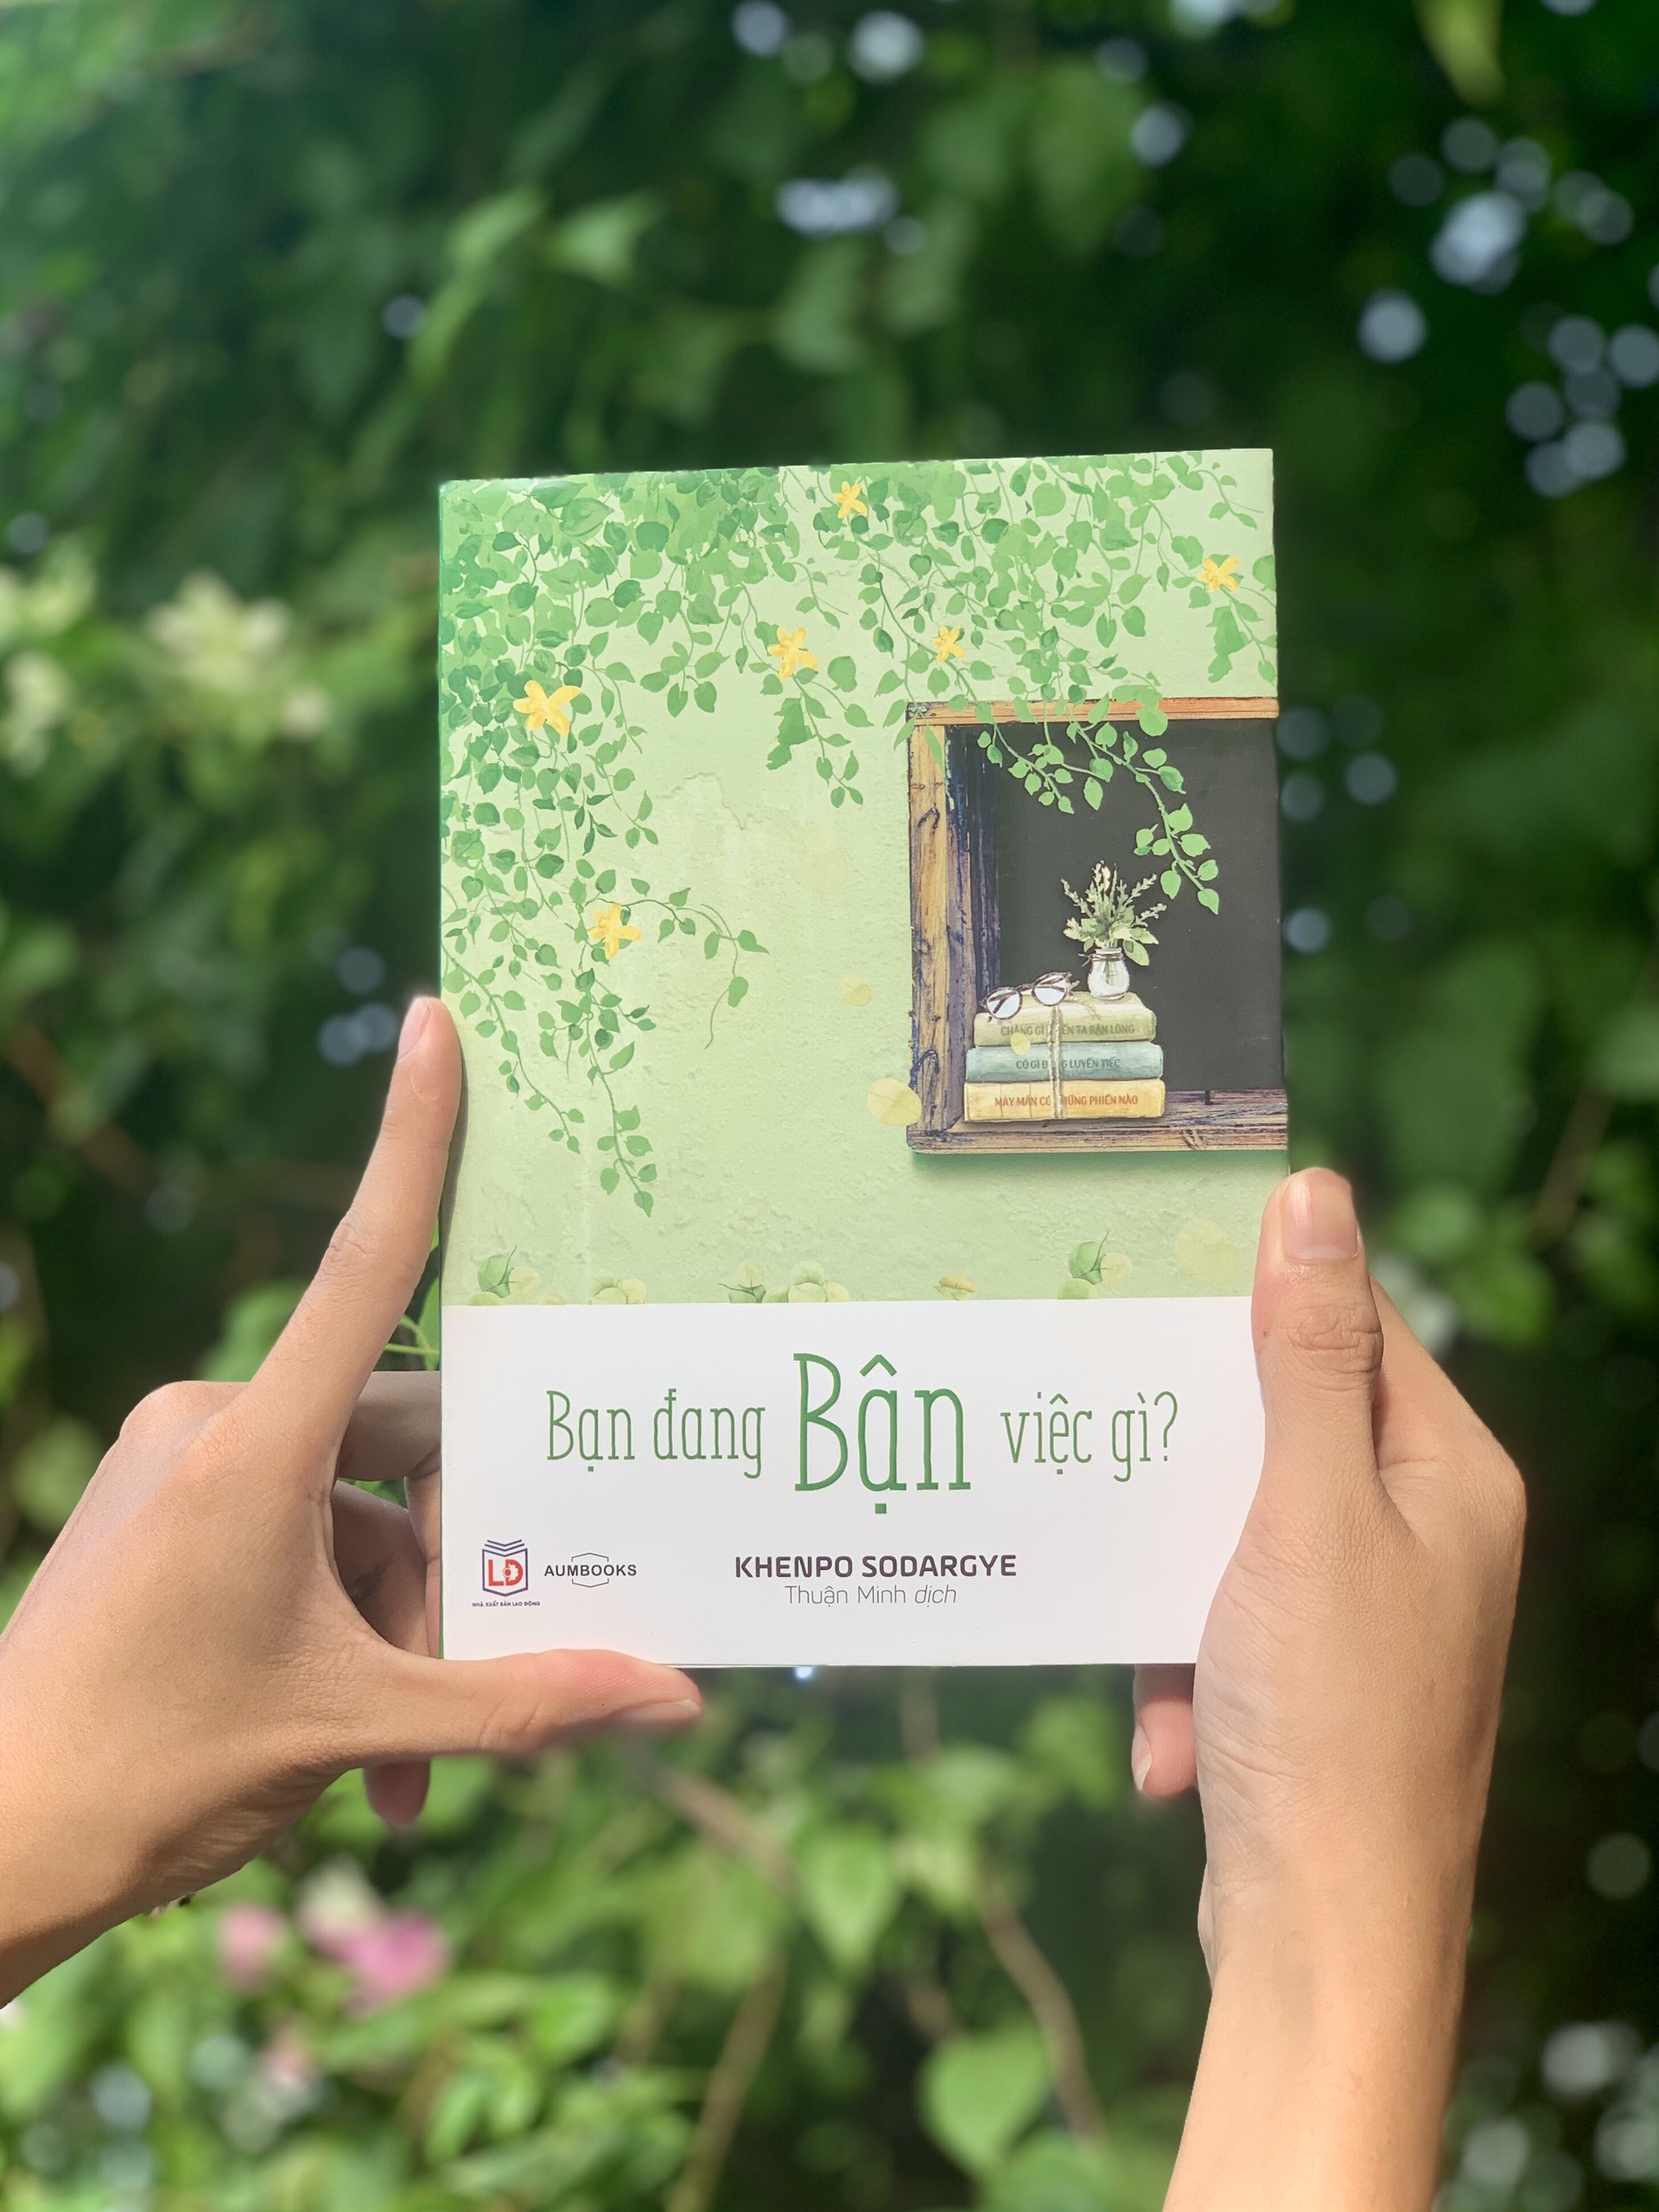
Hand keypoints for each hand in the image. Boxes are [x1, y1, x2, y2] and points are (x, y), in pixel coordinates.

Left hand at [0, 998, 699, 2002]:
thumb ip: (523, 1703)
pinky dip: (340, 1629)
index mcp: (253, 1446)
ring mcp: (182, 1468)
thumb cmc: (154, 1773)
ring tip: (406, 1772)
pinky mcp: (166, 1512)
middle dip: (452, 1575)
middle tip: (476, 1696)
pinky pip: (297, 1538)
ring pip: (354, 1513)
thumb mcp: (356, 1731)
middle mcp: (214, 1426)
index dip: (413, 1138)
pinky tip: (358, 1753)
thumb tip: (675, 1701)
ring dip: (398, 1631)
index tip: (438, 1024)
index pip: (366, 1264)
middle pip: (398, 1455)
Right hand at [1136, 1169, 1524, 2210]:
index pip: (1357, 1329)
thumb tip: (1315, 1197)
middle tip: (1107, 1444)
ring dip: (1172, 1590)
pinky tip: (1171, 1737)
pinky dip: (1181, 1672)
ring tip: (1152, 1644)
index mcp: (1449, 1478)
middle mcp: (1424, 1537)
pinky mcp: (1315, 1686)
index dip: (1257, 1303)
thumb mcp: (1307, 1511)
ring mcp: (1370, 1617)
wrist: (1324, 1944)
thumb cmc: (1330, 1718)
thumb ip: (1308, 1356)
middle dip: (1190, 1463)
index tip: (1150, 1286)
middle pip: (1285, 1430)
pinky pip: (1223, 1628)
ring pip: (1235, 1534)